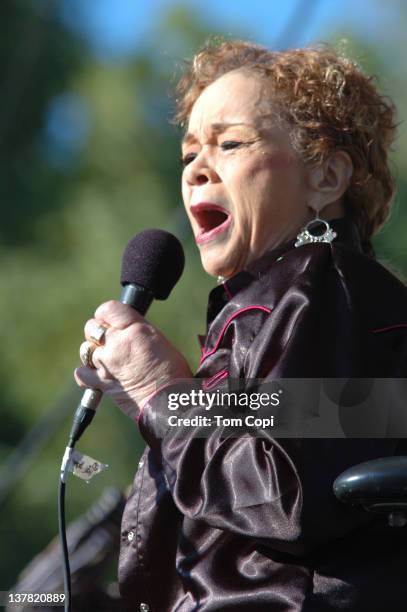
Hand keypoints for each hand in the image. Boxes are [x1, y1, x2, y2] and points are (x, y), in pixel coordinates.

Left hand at [74, 300, 191, 419]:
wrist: (170, 402)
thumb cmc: (173, 373)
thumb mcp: (158, 340)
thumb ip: (136, 331)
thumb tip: (122, 329)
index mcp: (137, 328)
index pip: (108, 309)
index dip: (106, 315)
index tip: (109, 321)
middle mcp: (119, 342)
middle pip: (91, 327)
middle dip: (98, 333)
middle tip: (111, 343)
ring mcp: (108, 363)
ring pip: (86, 349)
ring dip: (95, 354)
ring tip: (111, 361)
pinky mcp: (102, 382)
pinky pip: (82, 372)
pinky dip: (87, 374)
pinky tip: (100, 375)